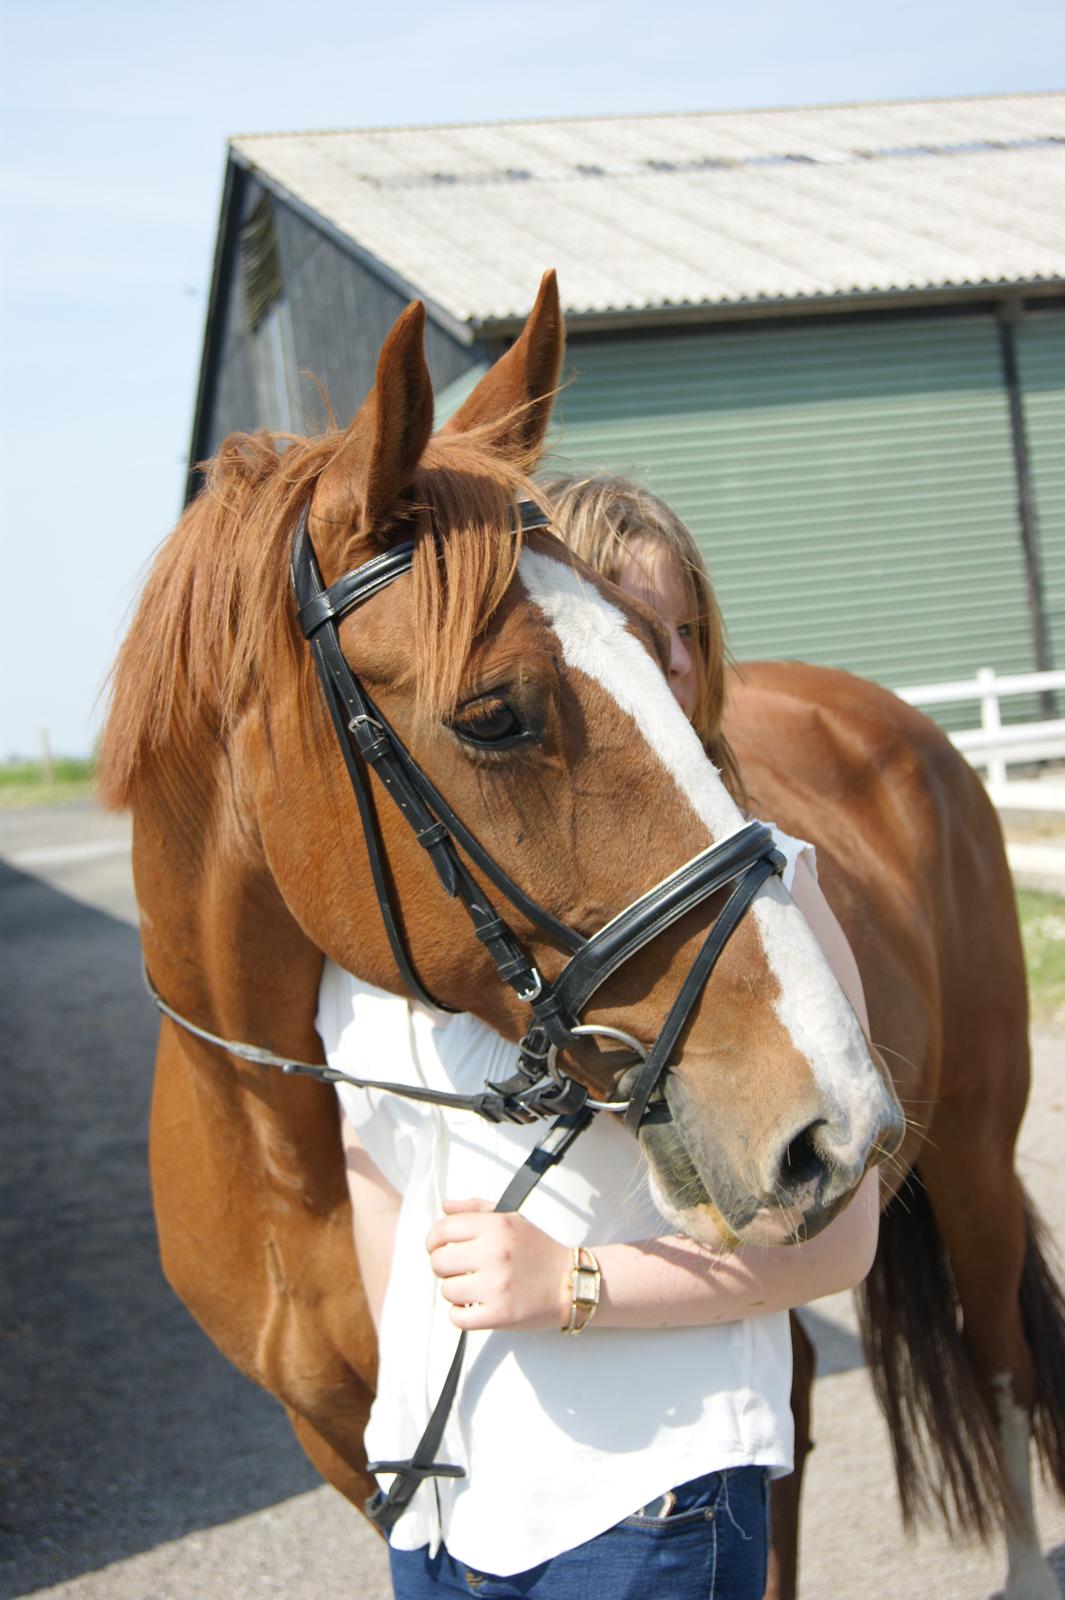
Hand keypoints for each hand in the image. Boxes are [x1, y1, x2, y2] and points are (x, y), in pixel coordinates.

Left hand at [426, 1199, 570, 1331]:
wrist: (570, 1283)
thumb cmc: (538, 1250)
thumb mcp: (511, 1219)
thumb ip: (475, 1209)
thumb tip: (445, 1206)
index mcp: (496, 1226)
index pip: (442, 1230)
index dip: (433, 1240)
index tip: (438, 1247)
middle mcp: (494, 1253)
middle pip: (439, 1262)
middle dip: (444, 1267)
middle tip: (459, 1269)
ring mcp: (496, 1286)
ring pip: (447, 1291)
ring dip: (455, 1291)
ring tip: (473, 1287)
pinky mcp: (499, 1315)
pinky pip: (457, 1317)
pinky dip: (461, 1314)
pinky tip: (474, 1305)